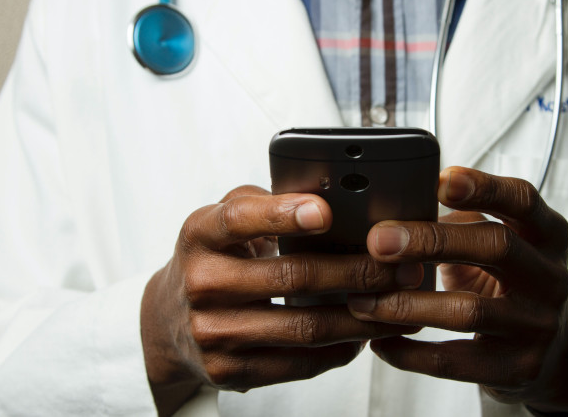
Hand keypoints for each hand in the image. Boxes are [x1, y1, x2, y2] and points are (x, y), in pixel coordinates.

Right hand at [141, 186, 422, 415]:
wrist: (166, 321)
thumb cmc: (212, 259)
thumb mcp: (222, 220)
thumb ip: (265, 203)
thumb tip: (330, 196)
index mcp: (200, 234)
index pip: (240, 219)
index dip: (283, 214)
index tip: (325, 211)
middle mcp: (202, 283)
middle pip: (291, 277)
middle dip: (357, 272)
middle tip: (401, 267)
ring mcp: (213, 332)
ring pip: (304, 327)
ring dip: (361, 317)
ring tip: (399, 304)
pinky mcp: (228, 371)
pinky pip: (298, 363)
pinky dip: (339, 349)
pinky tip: (365, 334)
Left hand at [347, 167, 567, 412]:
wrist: (547, 349)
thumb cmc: (505, 280)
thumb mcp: (497, 242)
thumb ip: (461, 221)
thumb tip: (393, 208)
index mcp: (547, 234)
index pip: (522, 200)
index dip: (484, 187)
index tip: (439, 180)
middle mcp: (551, 277)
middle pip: (497, 246)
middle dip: (431, 240)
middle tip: (378, 241)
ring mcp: (538, 325)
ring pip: (469, 310)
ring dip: (406, 303)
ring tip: (362, 300)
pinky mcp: (518, 368)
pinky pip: (455, 361)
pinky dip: (410, 353)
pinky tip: (380, 341)